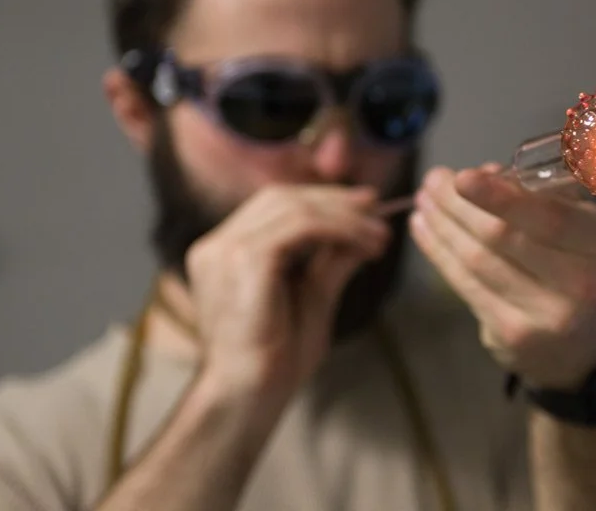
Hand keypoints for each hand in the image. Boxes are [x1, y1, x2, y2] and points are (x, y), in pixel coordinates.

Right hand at [185, 185, 390, 402]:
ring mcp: (224, 248)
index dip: (320, 199)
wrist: (249, 398)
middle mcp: (216, 244)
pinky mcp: (244, 258)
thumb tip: (363, 232)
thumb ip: (331, 262)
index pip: (274, 206)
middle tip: (377, 208)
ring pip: (293, 207)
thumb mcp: (313, 298)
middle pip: (281, 197)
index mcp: (223, 252)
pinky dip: (338, 229)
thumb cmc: (276, 360)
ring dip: (344, 216)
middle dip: (334, 200)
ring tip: (379, 235)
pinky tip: (365, 244)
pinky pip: (299, 226)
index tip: (364, 205)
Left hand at [410, 166, 595, 389]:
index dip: (501, 198)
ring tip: (423, 200)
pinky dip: (439, 253)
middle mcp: (582, 284)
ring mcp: (545, 317)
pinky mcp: (512, 337)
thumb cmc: (581, 264)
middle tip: (432, 179)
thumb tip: (486, 173)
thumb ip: (543, 194)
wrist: (588, 344)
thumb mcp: (584, 222)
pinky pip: (466, 286)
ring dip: (442, 226)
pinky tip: (424, 229)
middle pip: (503, 238)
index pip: (549, 218)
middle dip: (458, 205)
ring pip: (478, 261)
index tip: (463, 178)